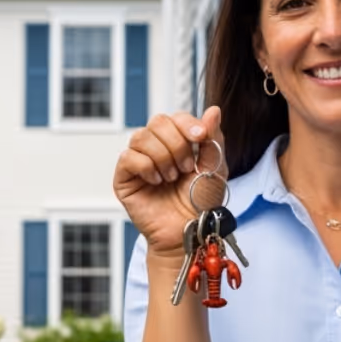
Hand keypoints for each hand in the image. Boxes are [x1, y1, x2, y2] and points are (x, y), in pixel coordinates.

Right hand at [112, 106, 227, 258]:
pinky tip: (156, 181)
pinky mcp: (124, 178)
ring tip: (171, 177)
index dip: (186, 123)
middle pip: (157, 121)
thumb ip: (213, 138)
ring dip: (162, 157)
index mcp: (178, 143)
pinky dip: (146, 167)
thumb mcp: (215, 168)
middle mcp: (157, 149)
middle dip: (176, 143)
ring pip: (141, 136)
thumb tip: (213, 110)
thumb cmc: (201, 205)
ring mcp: (139, 162)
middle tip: (186, 167)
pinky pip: (128, 157)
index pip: (175, 117)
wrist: (189, 231)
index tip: (200, 136)